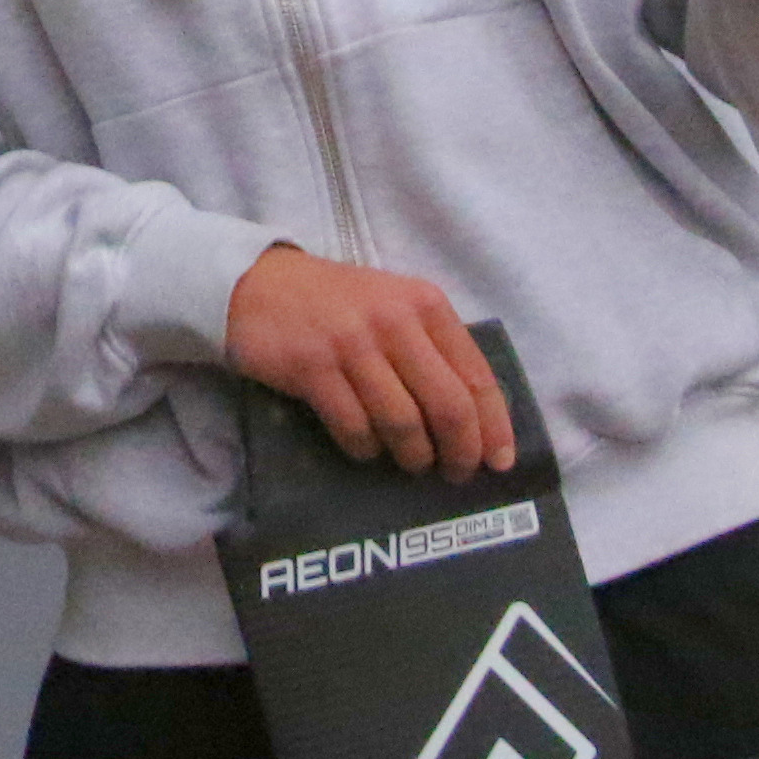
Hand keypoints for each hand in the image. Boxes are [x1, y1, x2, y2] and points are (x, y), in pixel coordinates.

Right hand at [226, 242, 517, 476]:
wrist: (260, 284)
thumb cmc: (339, 304)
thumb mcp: (395, 307)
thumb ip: (433, 349)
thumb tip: (474, 421)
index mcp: (425, 304)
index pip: (476, 376)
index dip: (494, 428)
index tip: (499, 462)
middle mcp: (394, 321)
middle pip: (448, 406)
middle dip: (460, 452)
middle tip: (456, 473)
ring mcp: (352, 344)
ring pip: (403, 424)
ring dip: (413, 456)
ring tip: (411, 462)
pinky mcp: (313, 368)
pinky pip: (355, 428)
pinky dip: (367, 449)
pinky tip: (366, 448)